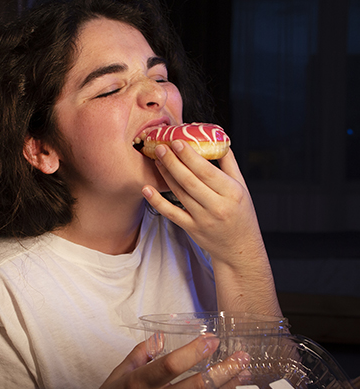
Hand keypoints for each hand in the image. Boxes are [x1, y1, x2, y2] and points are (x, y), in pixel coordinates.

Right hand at [90, 335, 248, 388]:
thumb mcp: (118, 373)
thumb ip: (140, 353)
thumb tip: (160, 336)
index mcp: (138, 384)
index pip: (171, 365)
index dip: (194, 351)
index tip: (211, 340)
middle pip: (196, 387)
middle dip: (223, 370)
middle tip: (241, 358)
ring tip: (242, 375)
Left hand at [142, 141, 279, 314]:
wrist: (239, 248)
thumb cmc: (241, 214)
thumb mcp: (242, 187)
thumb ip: (229, 164)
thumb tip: (218, 140)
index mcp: (232, 192)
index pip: (206, 171)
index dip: (189, 156)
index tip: (177, 141)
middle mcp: (217, 206)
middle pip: (189, 180)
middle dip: (173, 162)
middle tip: (160, 147)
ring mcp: (203, 219)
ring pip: (179, 193)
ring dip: (166, 175)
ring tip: (156, 160)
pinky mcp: (191, 228)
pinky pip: (171, 213)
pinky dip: (157, 201)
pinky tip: (147, 189)